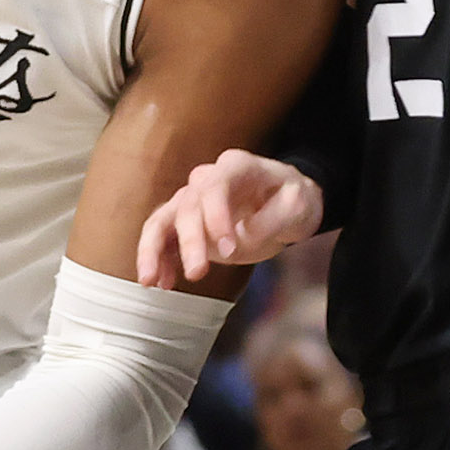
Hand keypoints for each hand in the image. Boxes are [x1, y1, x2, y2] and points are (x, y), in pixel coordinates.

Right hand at [137, 149, 324, 287]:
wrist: (284, 203)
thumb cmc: (292, 199)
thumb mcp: (298, 206)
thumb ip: (272, 220)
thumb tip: (241, 237)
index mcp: (236, 167)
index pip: (216, 186)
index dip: (216, 216)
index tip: (229, 248)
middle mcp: (208, 180)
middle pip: (187, 206)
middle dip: (190, 242)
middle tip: (197, 273)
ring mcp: (192, 201)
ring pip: (161, 220)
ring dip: (153, 251)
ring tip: (151, 280)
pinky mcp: (186, 224)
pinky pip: (163, 239)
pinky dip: (159, 260)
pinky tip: (161, 283)